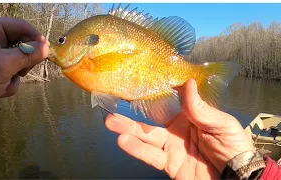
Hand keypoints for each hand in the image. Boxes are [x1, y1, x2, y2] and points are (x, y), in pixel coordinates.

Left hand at [0, 16, 48, 117]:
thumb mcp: (4, 65)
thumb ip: (28, 55)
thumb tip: (47, 48)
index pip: (20, 26)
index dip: (35, 37)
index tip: (46, 51)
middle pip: (21, 43)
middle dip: (23, 61)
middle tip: (22, 71)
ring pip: (19, 59)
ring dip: (16, 74)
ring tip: (6, 82)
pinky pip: (12, 71)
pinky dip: (10, 81)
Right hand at [105, 79, 254, 178]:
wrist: (236, 178)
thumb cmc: (233, 146)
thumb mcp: (222, 124)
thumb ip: (202, 108)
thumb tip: (188, 83)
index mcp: (190, 115)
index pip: (169, 100)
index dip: (155, 91)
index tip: (140, 80)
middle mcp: (176, 129)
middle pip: (151, 119)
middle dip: (133, 113)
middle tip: (115, 103)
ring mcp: (171, 146)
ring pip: (146, 136)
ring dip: (128, 129)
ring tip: (110, 122)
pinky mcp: (168, 163)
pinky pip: (150, 156)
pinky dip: (137, 149)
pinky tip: (123, 141)